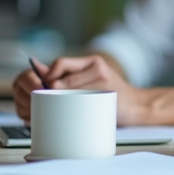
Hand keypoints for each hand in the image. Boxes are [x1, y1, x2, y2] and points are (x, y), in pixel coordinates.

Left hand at [11, 54, 136, 124]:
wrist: (135, 105)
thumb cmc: (109, 93)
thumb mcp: (90, 78)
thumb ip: (68, 74)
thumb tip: (38, 68)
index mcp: (92, 62)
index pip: (60, 64)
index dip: (48, 77)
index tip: (44, 89)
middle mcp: (97, 66)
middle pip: (61, 78)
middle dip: (51, 92)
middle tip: (48, 103)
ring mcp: (103, 80)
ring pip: (68, 91)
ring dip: (60, 101)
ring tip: (60, 109)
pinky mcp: (106, 94)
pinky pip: (80, 101)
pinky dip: (71, 108)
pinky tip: (73, 113)